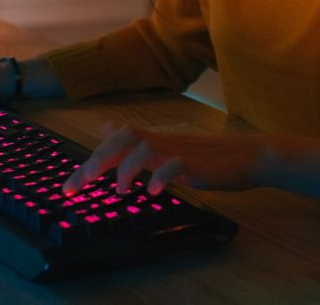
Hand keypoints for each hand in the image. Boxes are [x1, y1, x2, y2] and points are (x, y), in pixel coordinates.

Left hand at [62, 123, 269, 196]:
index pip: (114, 141)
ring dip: (126, 169)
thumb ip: (137, 142)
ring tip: (121, 191)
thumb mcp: (167, 148)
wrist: (250, 156)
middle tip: (75, 188)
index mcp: (155, 140)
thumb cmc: (208, 156)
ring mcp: (181, 151)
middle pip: (122, 139)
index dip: (89, 161)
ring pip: (144, 147)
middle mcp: (164, 141)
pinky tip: (153, 192)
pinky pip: (176, 165)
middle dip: (95, 162)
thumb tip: (107, 127)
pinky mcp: (199, 164)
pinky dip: (161, 177)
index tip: (69, 189)